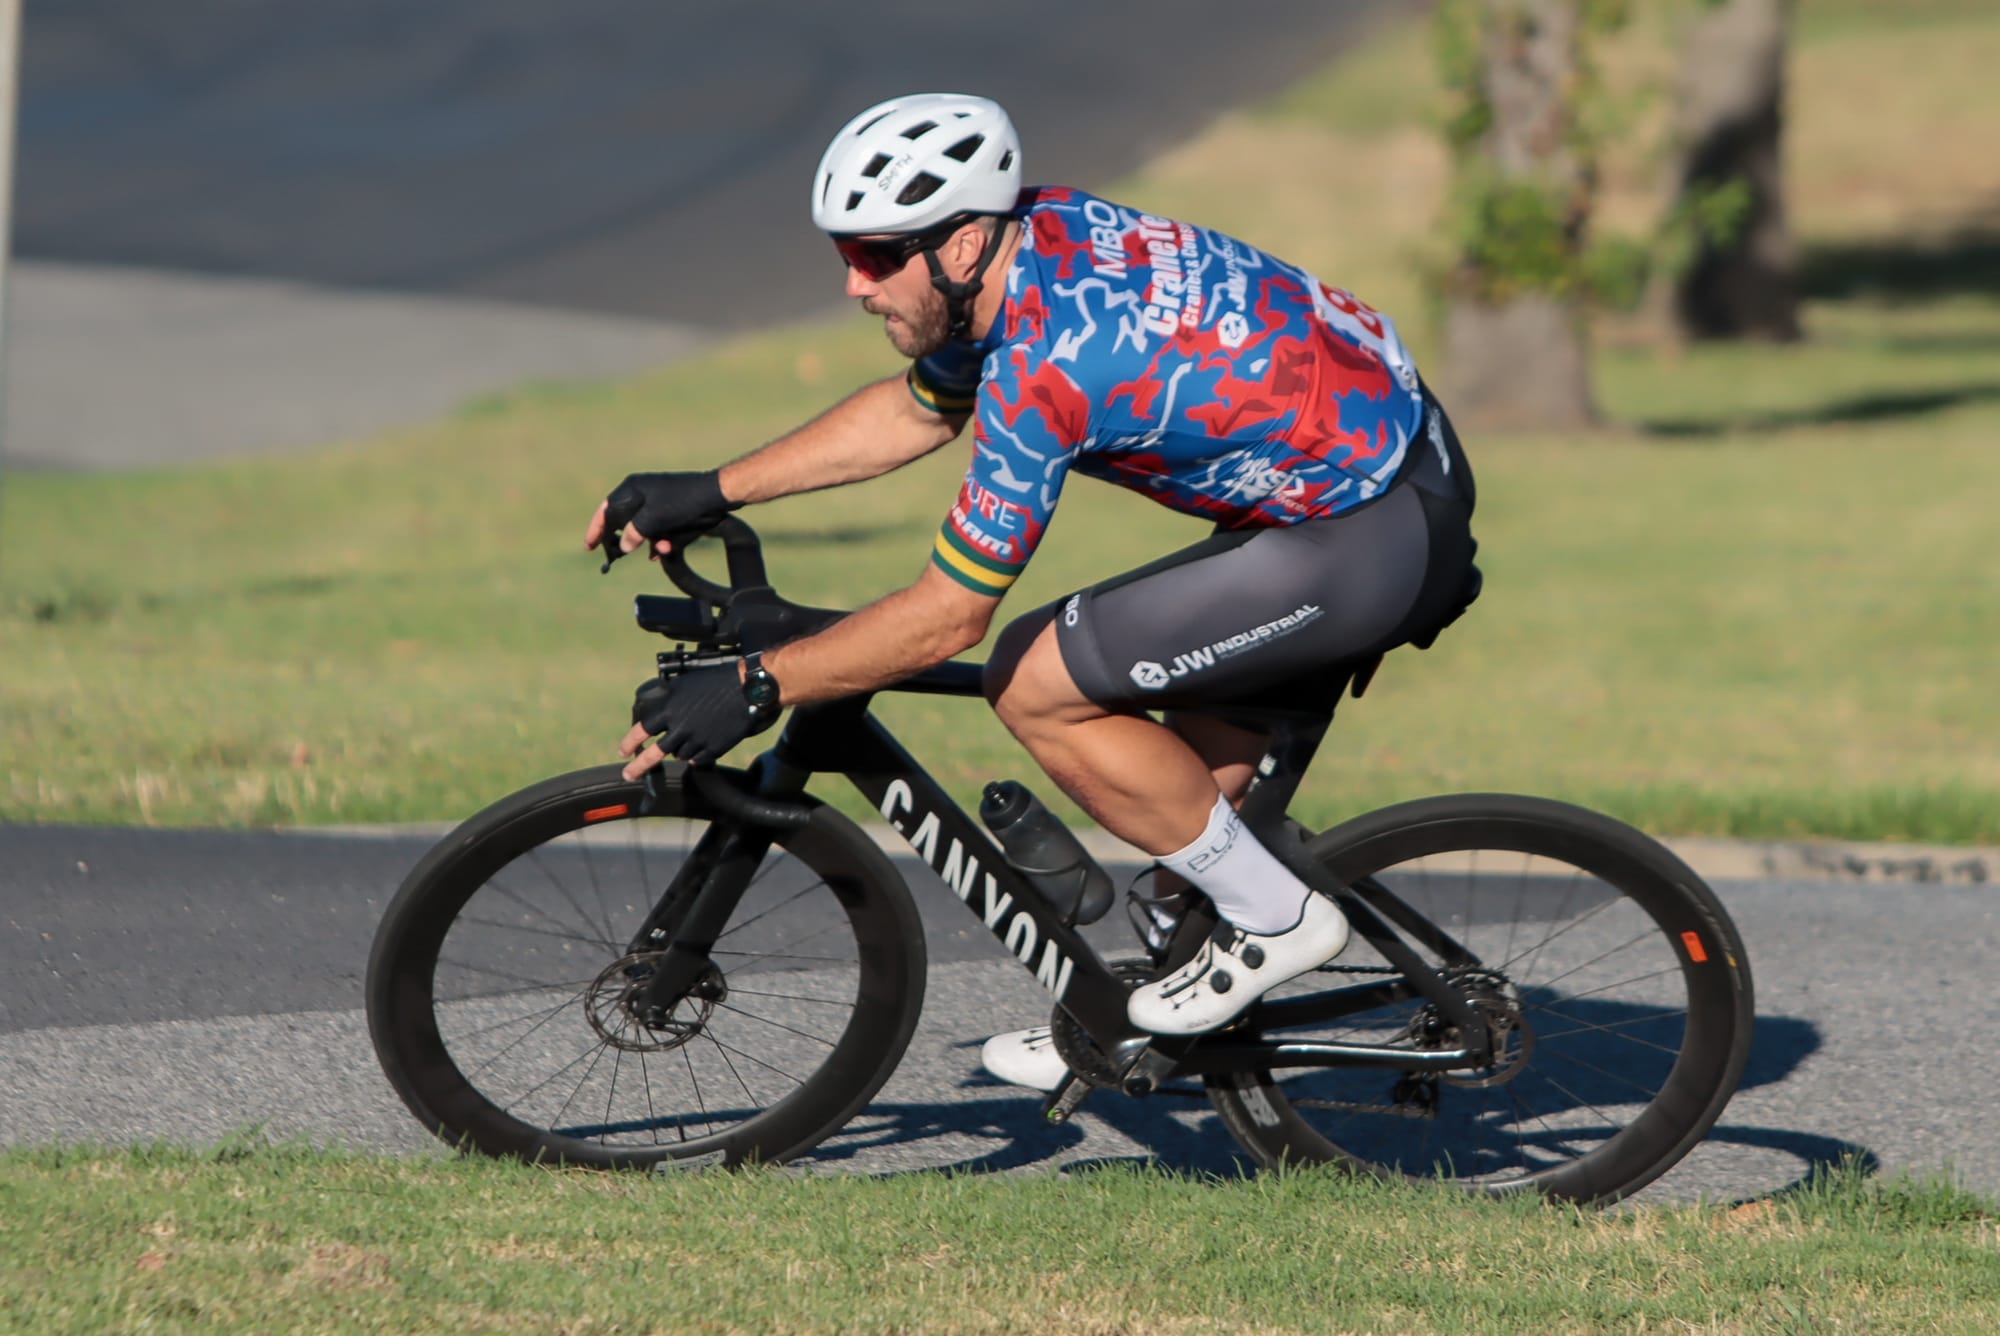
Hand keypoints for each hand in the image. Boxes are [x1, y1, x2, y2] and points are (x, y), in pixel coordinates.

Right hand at [584, 470, 737, 559]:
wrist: (716, 496)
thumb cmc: (682, 502)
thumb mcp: (652, 519)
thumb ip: (633, 533)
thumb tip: (623, 546)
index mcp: (632, 489)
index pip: (606, 510)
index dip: (596, 529)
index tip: (589, 546)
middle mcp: (642, 494)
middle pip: (624, 521)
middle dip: (626, 540)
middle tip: (619, 556)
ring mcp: (657, 503)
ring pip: (644, 529)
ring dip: (649, 542)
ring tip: (661, 549)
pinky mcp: (672, 512)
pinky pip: (659, 530)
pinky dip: (660, 540)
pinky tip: (664, 550)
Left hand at [620, 663, 774, 776]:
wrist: (746, 690)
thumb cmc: (716, 681)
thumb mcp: (684, 684)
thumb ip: (668, 699)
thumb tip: (658, 709)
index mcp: (669, 710)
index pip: (641, 731)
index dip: (629, 743)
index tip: (622, 751)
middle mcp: (679, 728)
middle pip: (654, 754)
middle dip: (638, 766)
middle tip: (629, 774)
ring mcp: (697, 741)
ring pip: (679, 755)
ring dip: (678, 750)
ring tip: (688, 738)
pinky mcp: (713, 749)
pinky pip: (697, 759)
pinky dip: (696, 754)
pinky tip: (702, 743)